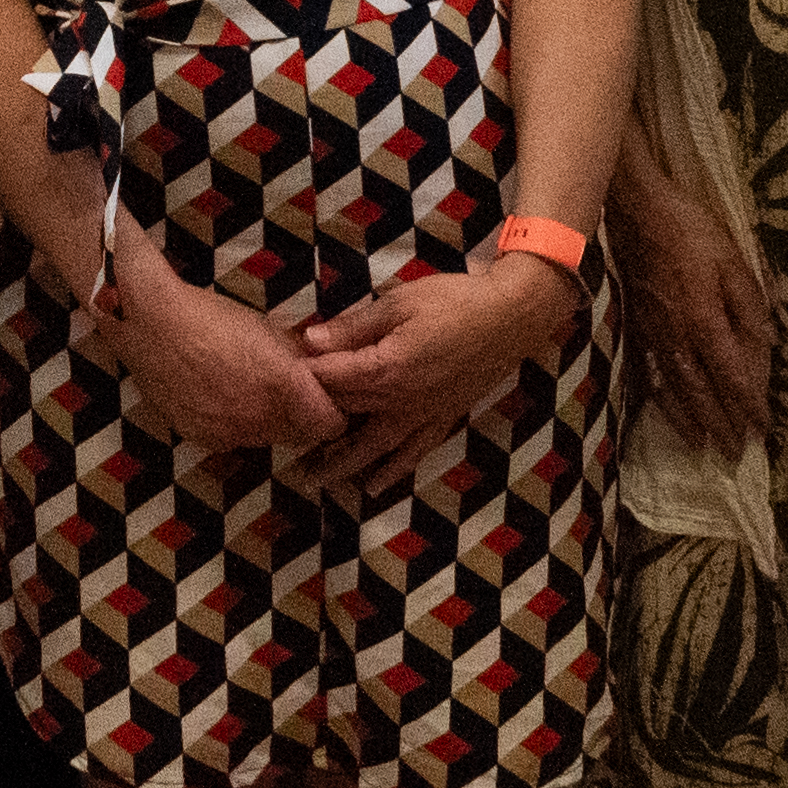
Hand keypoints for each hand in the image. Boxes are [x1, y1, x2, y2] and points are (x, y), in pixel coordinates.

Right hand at [100, 257, 348, 455]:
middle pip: (301, 436)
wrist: (151, 323)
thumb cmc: (213, 315)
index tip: (327, 399)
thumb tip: (318, 373)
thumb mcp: (268, 330)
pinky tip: (223, 397)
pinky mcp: (203, 439)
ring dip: (270, 421)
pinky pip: (236, 439)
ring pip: (268, 440)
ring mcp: (229, 433)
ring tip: (252, 390)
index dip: (333, 413)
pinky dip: (238, 424)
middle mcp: (259, 418)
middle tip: (293, 394)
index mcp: (282, 386)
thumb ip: (298, 359)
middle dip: (303, 417)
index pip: (330, 424)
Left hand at [295, 260, 576, 491]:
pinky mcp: (442, 419)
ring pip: (373, 448)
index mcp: (386, 369)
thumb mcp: (399, 303)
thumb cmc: (454, 301)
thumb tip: (309, 340)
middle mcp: (401, 401)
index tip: (275, 378)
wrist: (512, 317)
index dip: (301, 379)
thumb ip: (353, 327)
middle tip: (276, 438)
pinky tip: (374, 486)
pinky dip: (391, 471)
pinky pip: (412, 453)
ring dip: (341, 464)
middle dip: (310, 427)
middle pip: (345, 417)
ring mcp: (423, 415)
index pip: (330, 380)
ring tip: (312, 479)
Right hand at [609, 145, 771, 456]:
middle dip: (722, 425)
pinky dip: (659, 398)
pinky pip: (648, 373)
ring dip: (691, 421)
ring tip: (704, 445)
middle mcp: (678, 338)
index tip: (763, 431)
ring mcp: (652, 335)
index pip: (733, 376)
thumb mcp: (734, 261)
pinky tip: (665, 410)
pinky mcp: (635, 327)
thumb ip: (751, 307)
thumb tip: (769, 348)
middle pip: (702, 393)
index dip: (749, 406)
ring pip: (674, 389)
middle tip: (735, 455)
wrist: (635, 212)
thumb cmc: (690, 232)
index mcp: (706, 322)